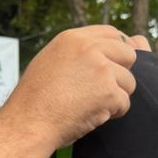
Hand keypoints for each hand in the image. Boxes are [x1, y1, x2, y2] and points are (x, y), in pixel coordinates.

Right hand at [6, 26, 143, 148]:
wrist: (28, 123)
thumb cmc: (34, 100)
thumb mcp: (49, 61)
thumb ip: (75, 53)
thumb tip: (99, 52)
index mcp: (73, 38)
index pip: (112, 33)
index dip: (116, 51)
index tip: (113, 66)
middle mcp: (89, 48)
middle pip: (128, 55)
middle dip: (121, 74)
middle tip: (104, 90)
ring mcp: (101, 69)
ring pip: (129, 82)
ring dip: (116, 97)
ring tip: (93, 106)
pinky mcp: (108, 91)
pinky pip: (124, 103)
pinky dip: (113, 114)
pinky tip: (93, 116)